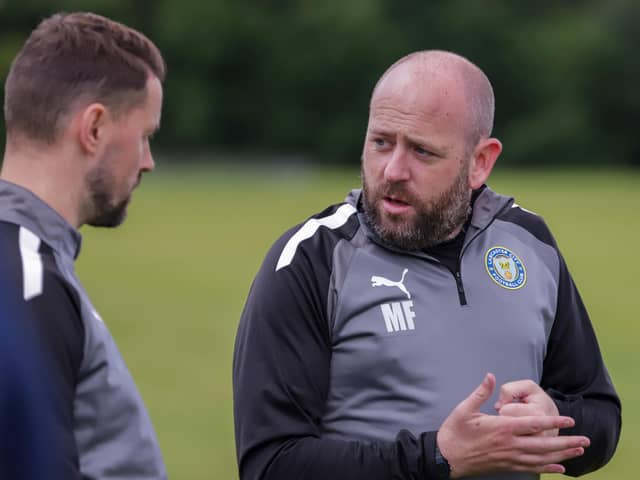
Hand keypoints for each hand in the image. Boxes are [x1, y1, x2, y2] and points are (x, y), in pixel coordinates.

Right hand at [436, 373, 589, 477]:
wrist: (445, 458)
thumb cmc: (454, 432)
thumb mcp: (465, 408)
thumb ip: (481, 392)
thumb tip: (491, 376)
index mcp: (502, 428)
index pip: (533, 424)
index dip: (553, 422)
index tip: (570, 421)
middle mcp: (510, 444)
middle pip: (544, 444)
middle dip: (566, 442)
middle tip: (585, 440)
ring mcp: (509, 457)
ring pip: (541, 458)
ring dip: (561, 455)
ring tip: (577, 452)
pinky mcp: (506, 466)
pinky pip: (531, 468)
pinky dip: (547, 468)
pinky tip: (559, 468)